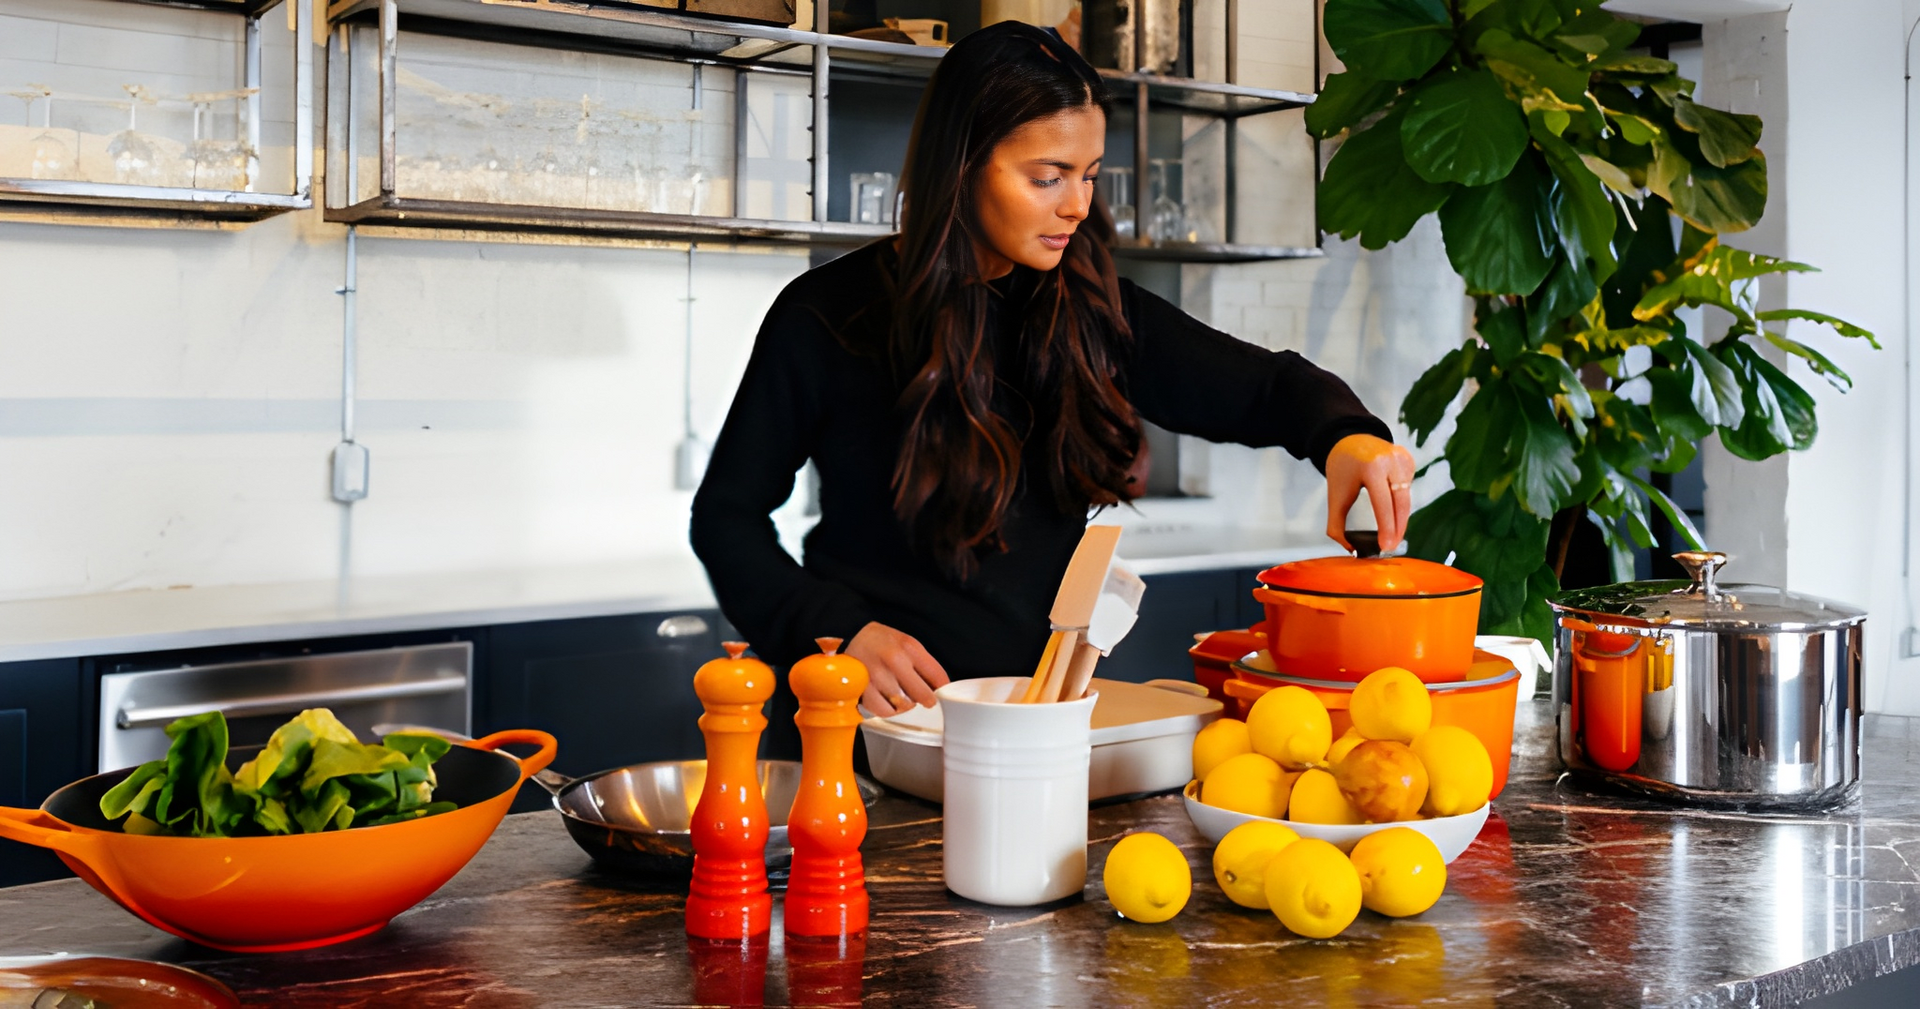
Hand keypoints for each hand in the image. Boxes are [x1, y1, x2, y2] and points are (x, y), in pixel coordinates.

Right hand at [846, 622, 950, 716]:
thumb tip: (938, 687)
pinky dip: (889, 710)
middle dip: (925, 698)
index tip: (939, 690)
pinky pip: (884, 710)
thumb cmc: (880, 641)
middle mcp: (893, 660)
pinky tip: (888, 700)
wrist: (849, 635)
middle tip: (923, 698)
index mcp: (908, 647)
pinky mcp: (862, 689)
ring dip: (906, 704)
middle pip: (922, 694)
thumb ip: (923, 663)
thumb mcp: (906, 642)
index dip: (941, 688)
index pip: (937, 676)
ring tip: (901, 695)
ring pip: (904, 705)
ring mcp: (876, 676)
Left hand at [1325, 434, 1416, 553]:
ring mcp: (1402, 459)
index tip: (1386, 546)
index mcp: (1371, 467)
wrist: (1350, 439)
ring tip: (1392, 533)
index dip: (1386, 527)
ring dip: (1400, 517)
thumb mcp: (1335, 495)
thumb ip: (1337, 524)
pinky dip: (1401, 501)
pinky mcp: (1408, 460)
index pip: (1383, 503)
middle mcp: (1390, 461)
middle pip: (1400, 503)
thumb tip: (1351, 550)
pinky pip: (1408, 488)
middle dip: (1398, 528)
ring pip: (1406, 497)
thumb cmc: (1342, 468)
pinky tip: (1392, 506)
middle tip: (1391, 546)